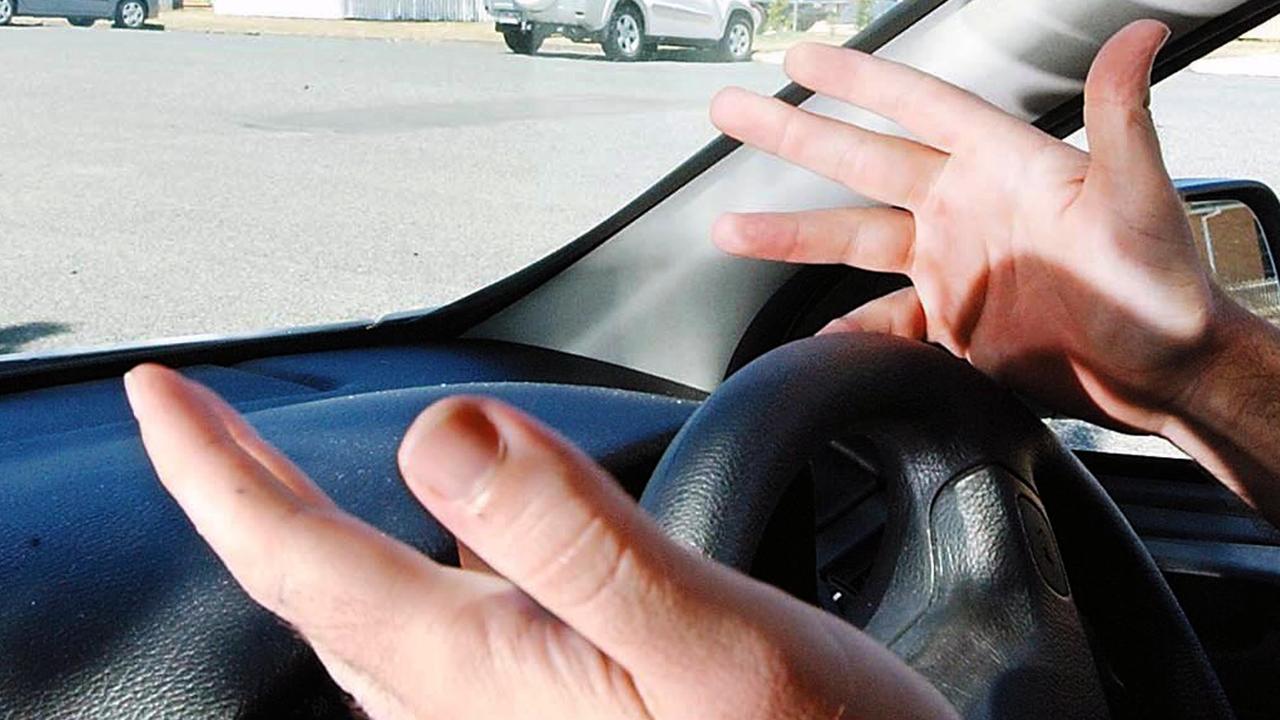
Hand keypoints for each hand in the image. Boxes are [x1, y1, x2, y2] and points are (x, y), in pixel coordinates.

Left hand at [124, 364, 956, 719]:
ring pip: (361, 624)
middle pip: (313, 591)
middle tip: (199, 423)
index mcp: (487, 672)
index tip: (165, 394)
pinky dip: (386, 580)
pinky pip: (423, 648)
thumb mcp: (712, 641)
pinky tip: (413, 563)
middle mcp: (468, 711)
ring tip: (272, 481)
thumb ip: (576, 543)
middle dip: (243, 499)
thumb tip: (449, 435)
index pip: (300, 558)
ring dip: (306, 540)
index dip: (219, 471)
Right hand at [709, 20, 1242, 435]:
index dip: (861, 79)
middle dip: (793, 135)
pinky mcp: (949, 324)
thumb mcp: (1137, 195)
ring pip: (852, 241)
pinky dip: (844, 334)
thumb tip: (1138, 35)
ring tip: (731, 228)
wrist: (1157, 367)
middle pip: (861, 162)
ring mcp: (949, 266)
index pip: (919, 107)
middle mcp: (963, 208)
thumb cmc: (1160, 280)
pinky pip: (880, 324)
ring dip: (790, 235)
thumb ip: (1121, 117)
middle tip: (734, 112)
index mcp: (1000, 165)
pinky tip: (810, 337)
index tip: (804, 57)